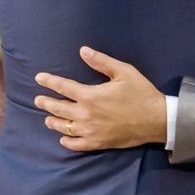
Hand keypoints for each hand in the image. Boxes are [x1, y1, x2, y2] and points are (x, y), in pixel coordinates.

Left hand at [34, 47, 166, 151]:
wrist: (157, 120)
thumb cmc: (141, 93)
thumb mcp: (124, 72)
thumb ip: (102, 61)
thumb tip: (83, 50)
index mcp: (90, 96)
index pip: (62, 87)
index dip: (49, 81)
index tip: (39, 78)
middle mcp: (85, 114)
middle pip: (57, 108)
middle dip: (45, 102)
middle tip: (38, 100)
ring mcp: (90, 131)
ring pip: (63, 127)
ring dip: (52, 121)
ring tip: (48, 118)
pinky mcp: (97, 142)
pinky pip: (75, 144)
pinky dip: (67, 141)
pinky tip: (64, 138)